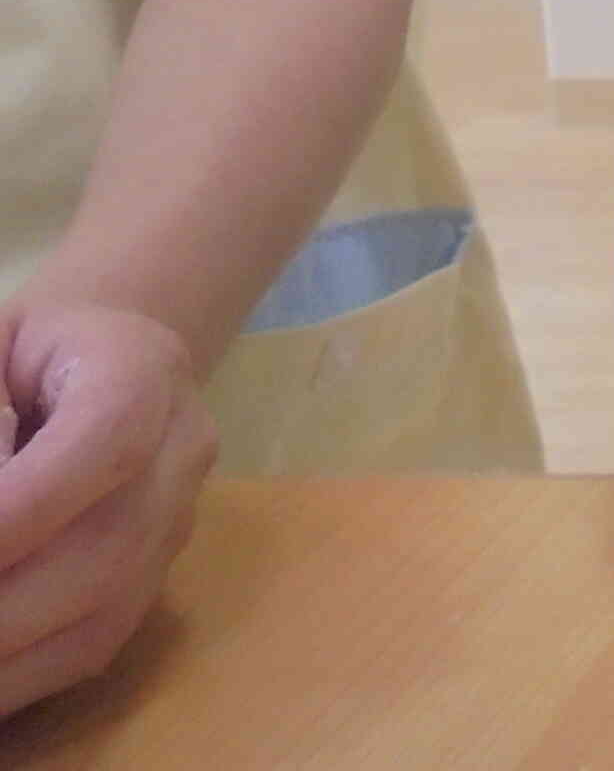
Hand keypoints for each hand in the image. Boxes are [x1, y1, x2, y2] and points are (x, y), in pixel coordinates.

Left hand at [0, 301, 216, 717]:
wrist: (112, 355)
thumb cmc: (25, 348)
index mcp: (142, 368)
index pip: (108, 441)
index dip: (25, 509)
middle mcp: (182, 450)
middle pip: (109, 547)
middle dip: (3, 606)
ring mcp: (177, 523)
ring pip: (106, 613)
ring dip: (3, 653)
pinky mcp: (156, 581)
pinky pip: (91, 648)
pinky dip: (11, 678)